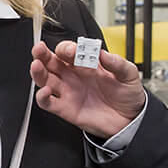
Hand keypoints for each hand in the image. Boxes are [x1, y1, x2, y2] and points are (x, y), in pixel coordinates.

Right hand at [29, 40, 146, 139]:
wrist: (130, 119)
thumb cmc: (127, 95)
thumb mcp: (129, 75)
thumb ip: (118, 63)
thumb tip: (104, 53)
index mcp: (86, 64)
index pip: (68, 51)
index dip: (67, 48)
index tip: (73, 51)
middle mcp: (73, 76)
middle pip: (51, 61)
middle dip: (42, 54)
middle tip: (39, 49)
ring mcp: (68, 92)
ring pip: (45, 79)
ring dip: (38, 72)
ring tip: (36, 65)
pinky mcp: (66, 109)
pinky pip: (48, 103)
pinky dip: (42, 97)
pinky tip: (44, 91)